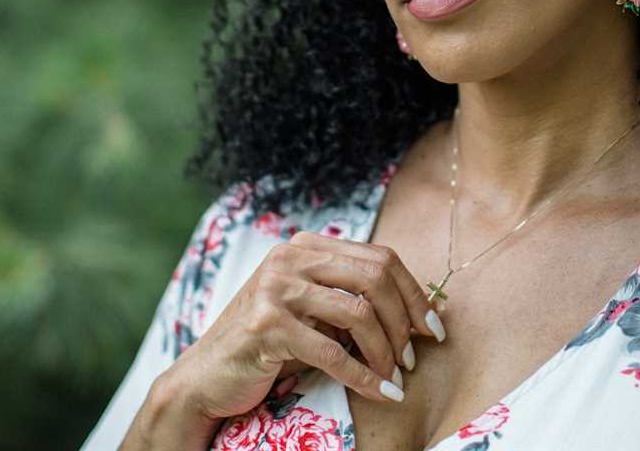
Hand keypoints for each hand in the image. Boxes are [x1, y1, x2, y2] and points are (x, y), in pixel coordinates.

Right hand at [172, 229, 443, 421]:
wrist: (206, 377)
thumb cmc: (267, 345)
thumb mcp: (310, 310)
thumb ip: (348, 297)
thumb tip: (417, 306)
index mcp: (306, 246)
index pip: (379, 257)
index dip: (414, 292)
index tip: (434, 326)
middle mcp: (290, 257)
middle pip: (375, 278)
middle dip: (405, 320)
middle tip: (414, 356)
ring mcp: (276, 288)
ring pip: (359, 314)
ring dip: (386, 351)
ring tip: (397, 376)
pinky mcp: (267, 325)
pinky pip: (333, 353)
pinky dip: (364, 377)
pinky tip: (382, 393)